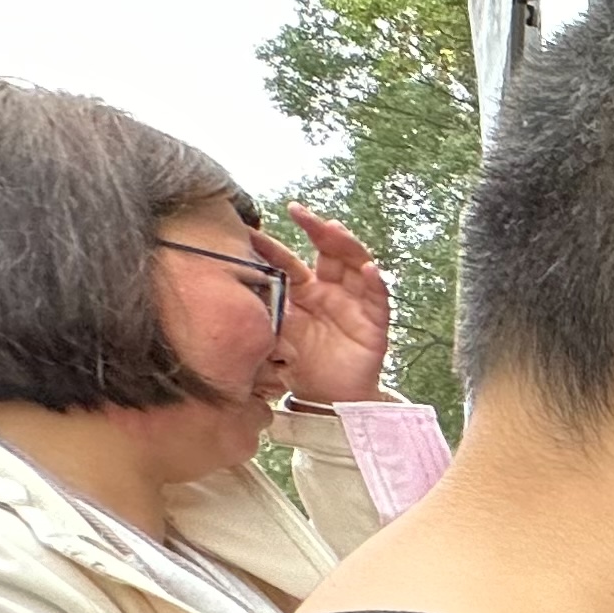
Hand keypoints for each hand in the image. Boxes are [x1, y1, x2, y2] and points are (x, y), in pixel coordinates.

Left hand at [264, 205, 394, 403]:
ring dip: (347, 245)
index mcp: (303, 293)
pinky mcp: (374, 321)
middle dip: (316, 230)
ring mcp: (354, 303)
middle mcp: (330, 291)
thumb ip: (265, 318)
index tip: (249, 230)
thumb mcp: (276, 339)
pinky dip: (375, 282)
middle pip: (327, 252)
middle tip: (299, 212)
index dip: (271, 247)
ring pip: (355, 265)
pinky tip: (369, 270)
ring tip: (334, 229)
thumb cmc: (302, 367)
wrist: (329, 400)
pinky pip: (378, 298)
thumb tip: (235, 298)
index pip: (288, 262)